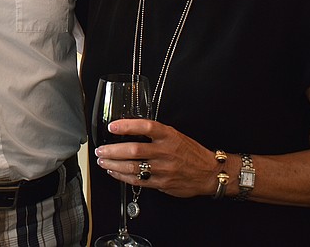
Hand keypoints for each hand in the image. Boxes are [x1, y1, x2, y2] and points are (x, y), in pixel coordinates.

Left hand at [94, 118, 223, 197]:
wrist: (209, 173)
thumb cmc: (190, 152)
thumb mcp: (175, 135)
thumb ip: (155, 134)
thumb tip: (129, 130)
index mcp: (169, 136)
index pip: (146, 127)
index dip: (127, 126)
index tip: (112, 126)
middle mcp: (165, 151)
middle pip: (134, 150)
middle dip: (112, 150)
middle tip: (100, 150)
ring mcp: (163, 169)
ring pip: (133, 167)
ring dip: (113, 165)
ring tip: (103, 162)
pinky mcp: (161, 183)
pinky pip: (138, 181)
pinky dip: (122, 177)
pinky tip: (114, 172)